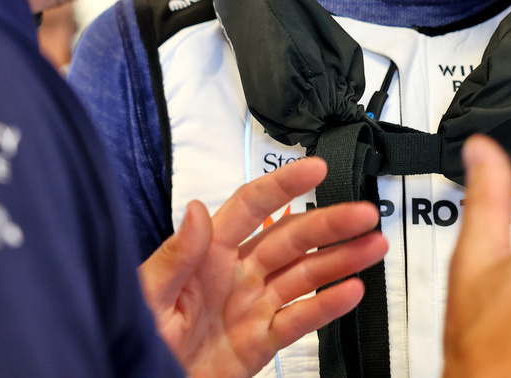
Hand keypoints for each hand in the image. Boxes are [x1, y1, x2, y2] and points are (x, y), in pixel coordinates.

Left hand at [139, 157, 387, 377]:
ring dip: (341, 259)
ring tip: (373, 246)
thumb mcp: (148, 295)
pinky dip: (328, 306)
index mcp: (207, 253)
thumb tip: (195, 211)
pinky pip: (300, 319)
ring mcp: (252, 306)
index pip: (252, 207)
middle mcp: (236, 274)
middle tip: (364, 213)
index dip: (285, 185)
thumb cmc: (136, 341)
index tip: (315, 169)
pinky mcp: (261, 342)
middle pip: (292, 238)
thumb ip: (175, 255)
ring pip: (305, 274)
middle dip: (331, 223)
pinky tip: (351, 290)